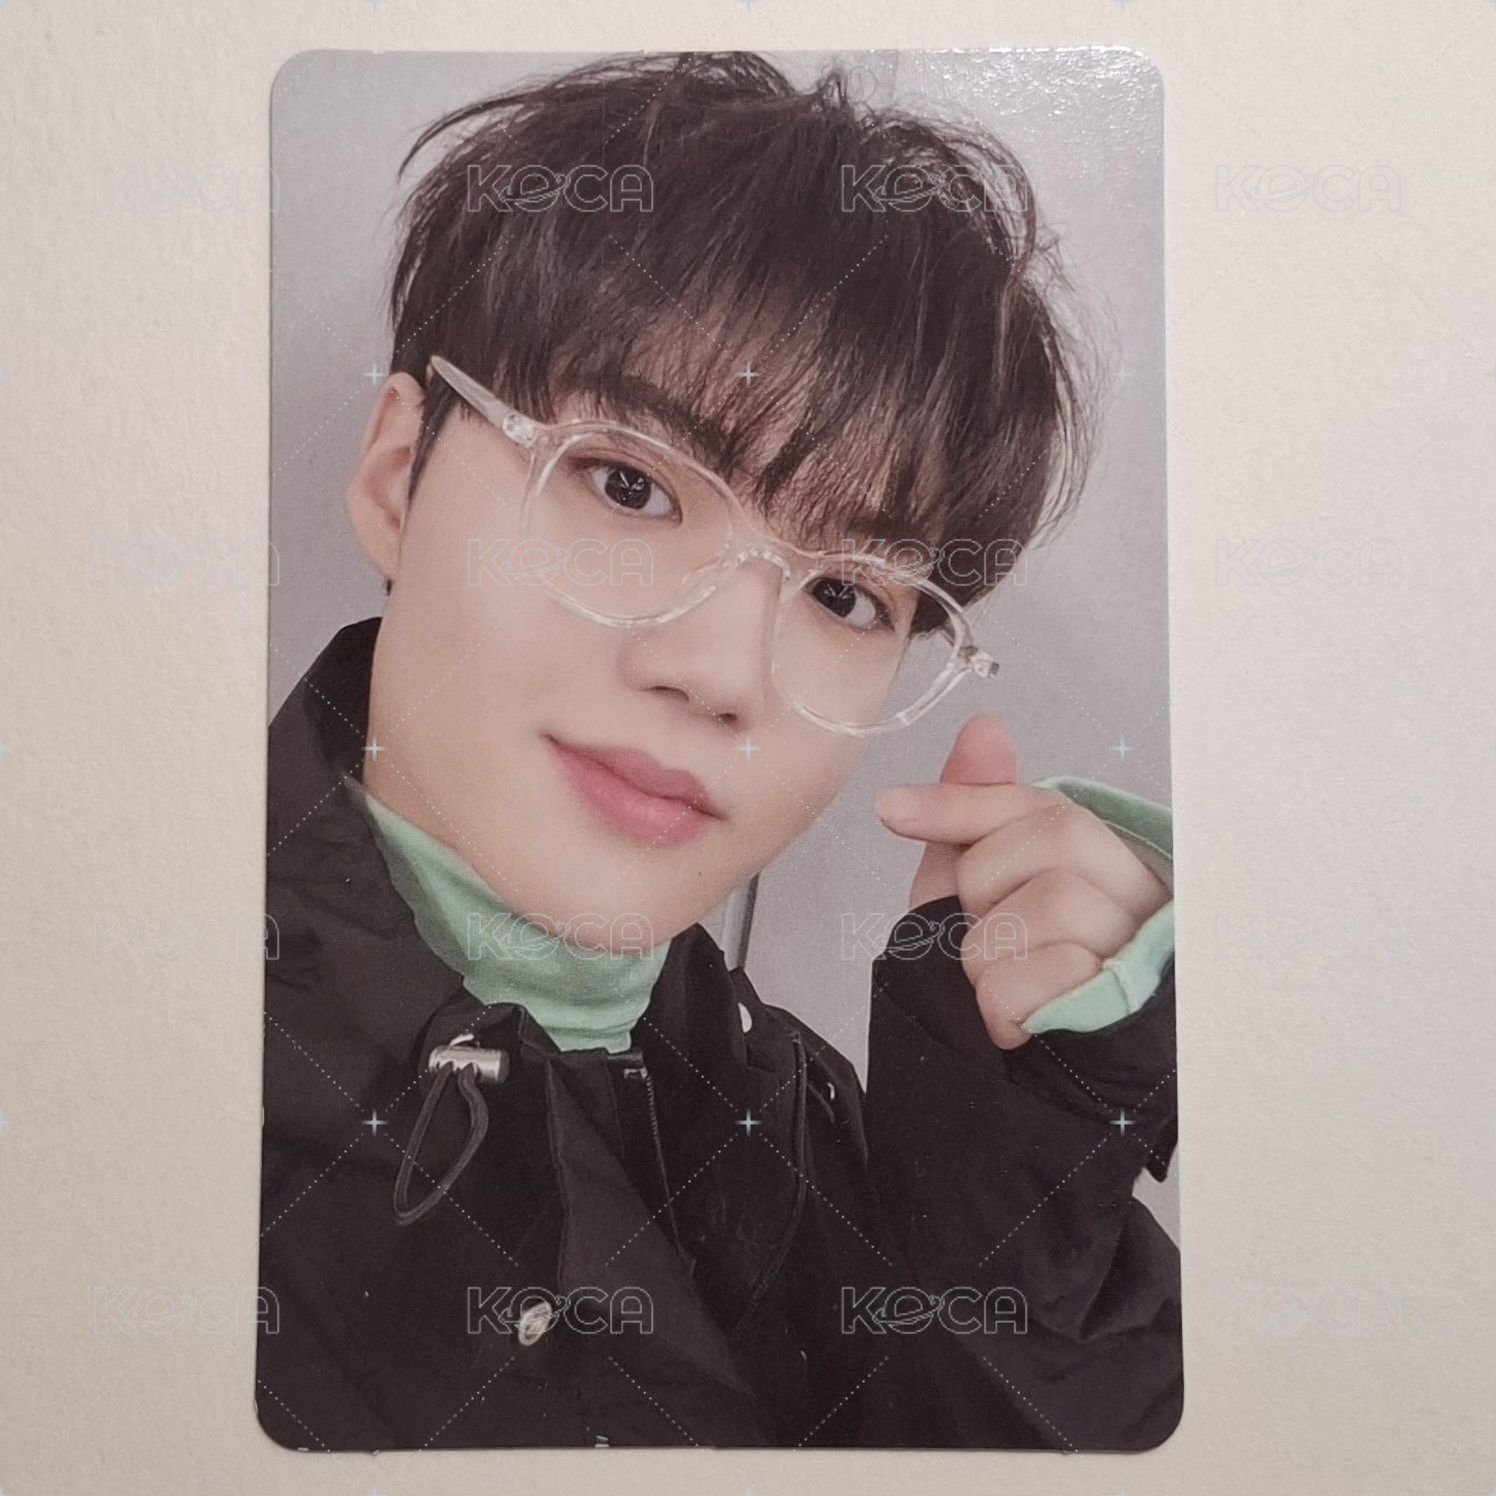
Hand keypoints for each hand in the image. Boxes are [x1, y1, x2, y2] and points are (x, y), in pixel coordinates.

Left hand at [875, 715, 1169, 1049]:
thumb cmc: (1004, 1004)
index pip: (1044, 805)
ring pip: (1056, 901)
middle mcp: (1147, 900)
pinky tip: (1017, 1030)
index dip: (964, 802)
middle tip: (979, 945)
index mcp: (1106, 868)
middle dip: (985, 888)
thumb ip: (973, 825)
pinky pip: (1057, 969)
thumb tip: (984, 729)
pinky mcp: (1149, 1008)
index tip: (893, 809)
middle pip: (1059, 834)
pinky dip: (1007, 1004)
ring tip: (999, 997)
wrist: (1016, 1121)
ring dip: (991, 958)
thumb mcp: (969, 908)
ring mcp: (1156, 952)